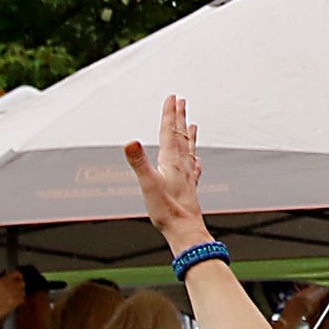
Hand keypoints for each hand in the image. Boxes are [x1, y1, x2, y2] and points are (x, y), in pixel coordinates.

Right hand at [0, 267, 30, 315]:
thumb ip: (7, 281)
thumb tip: (17, 278)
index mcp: (3, 280)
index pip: (16, 273)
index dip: (19, 276)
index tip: (19, 279)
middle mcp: (9, 284)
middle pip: (22, 283)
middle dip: (19, 287)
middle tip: (14, 291)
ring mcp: (14, 292)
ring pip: (23, 291)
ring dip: (19, 294)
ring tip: (11, 298)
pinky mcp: (17, 300)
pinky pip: (22, 298)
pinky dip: (19, 300)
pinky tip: (11, 302)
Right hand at [122, 96, 212, 251]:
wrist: (185, 230)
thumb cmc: (167, 210)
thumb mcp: (147, 184)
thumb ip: (139, 162)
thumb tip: (131, 142)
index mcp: (171, 161)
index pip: (169, 132)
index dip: (169, 114)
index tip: (172, 97)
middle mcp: (182, 165)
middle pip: (181, 136)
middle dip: (179, 118)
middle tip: (181, 101)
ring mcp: (187, 176)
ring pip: (189, 149)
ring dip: (188, 135)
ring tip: (192, 124)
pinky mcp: (190, 187)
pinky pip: (193, 167)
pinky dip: (194, 158)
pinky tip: (197, 160)